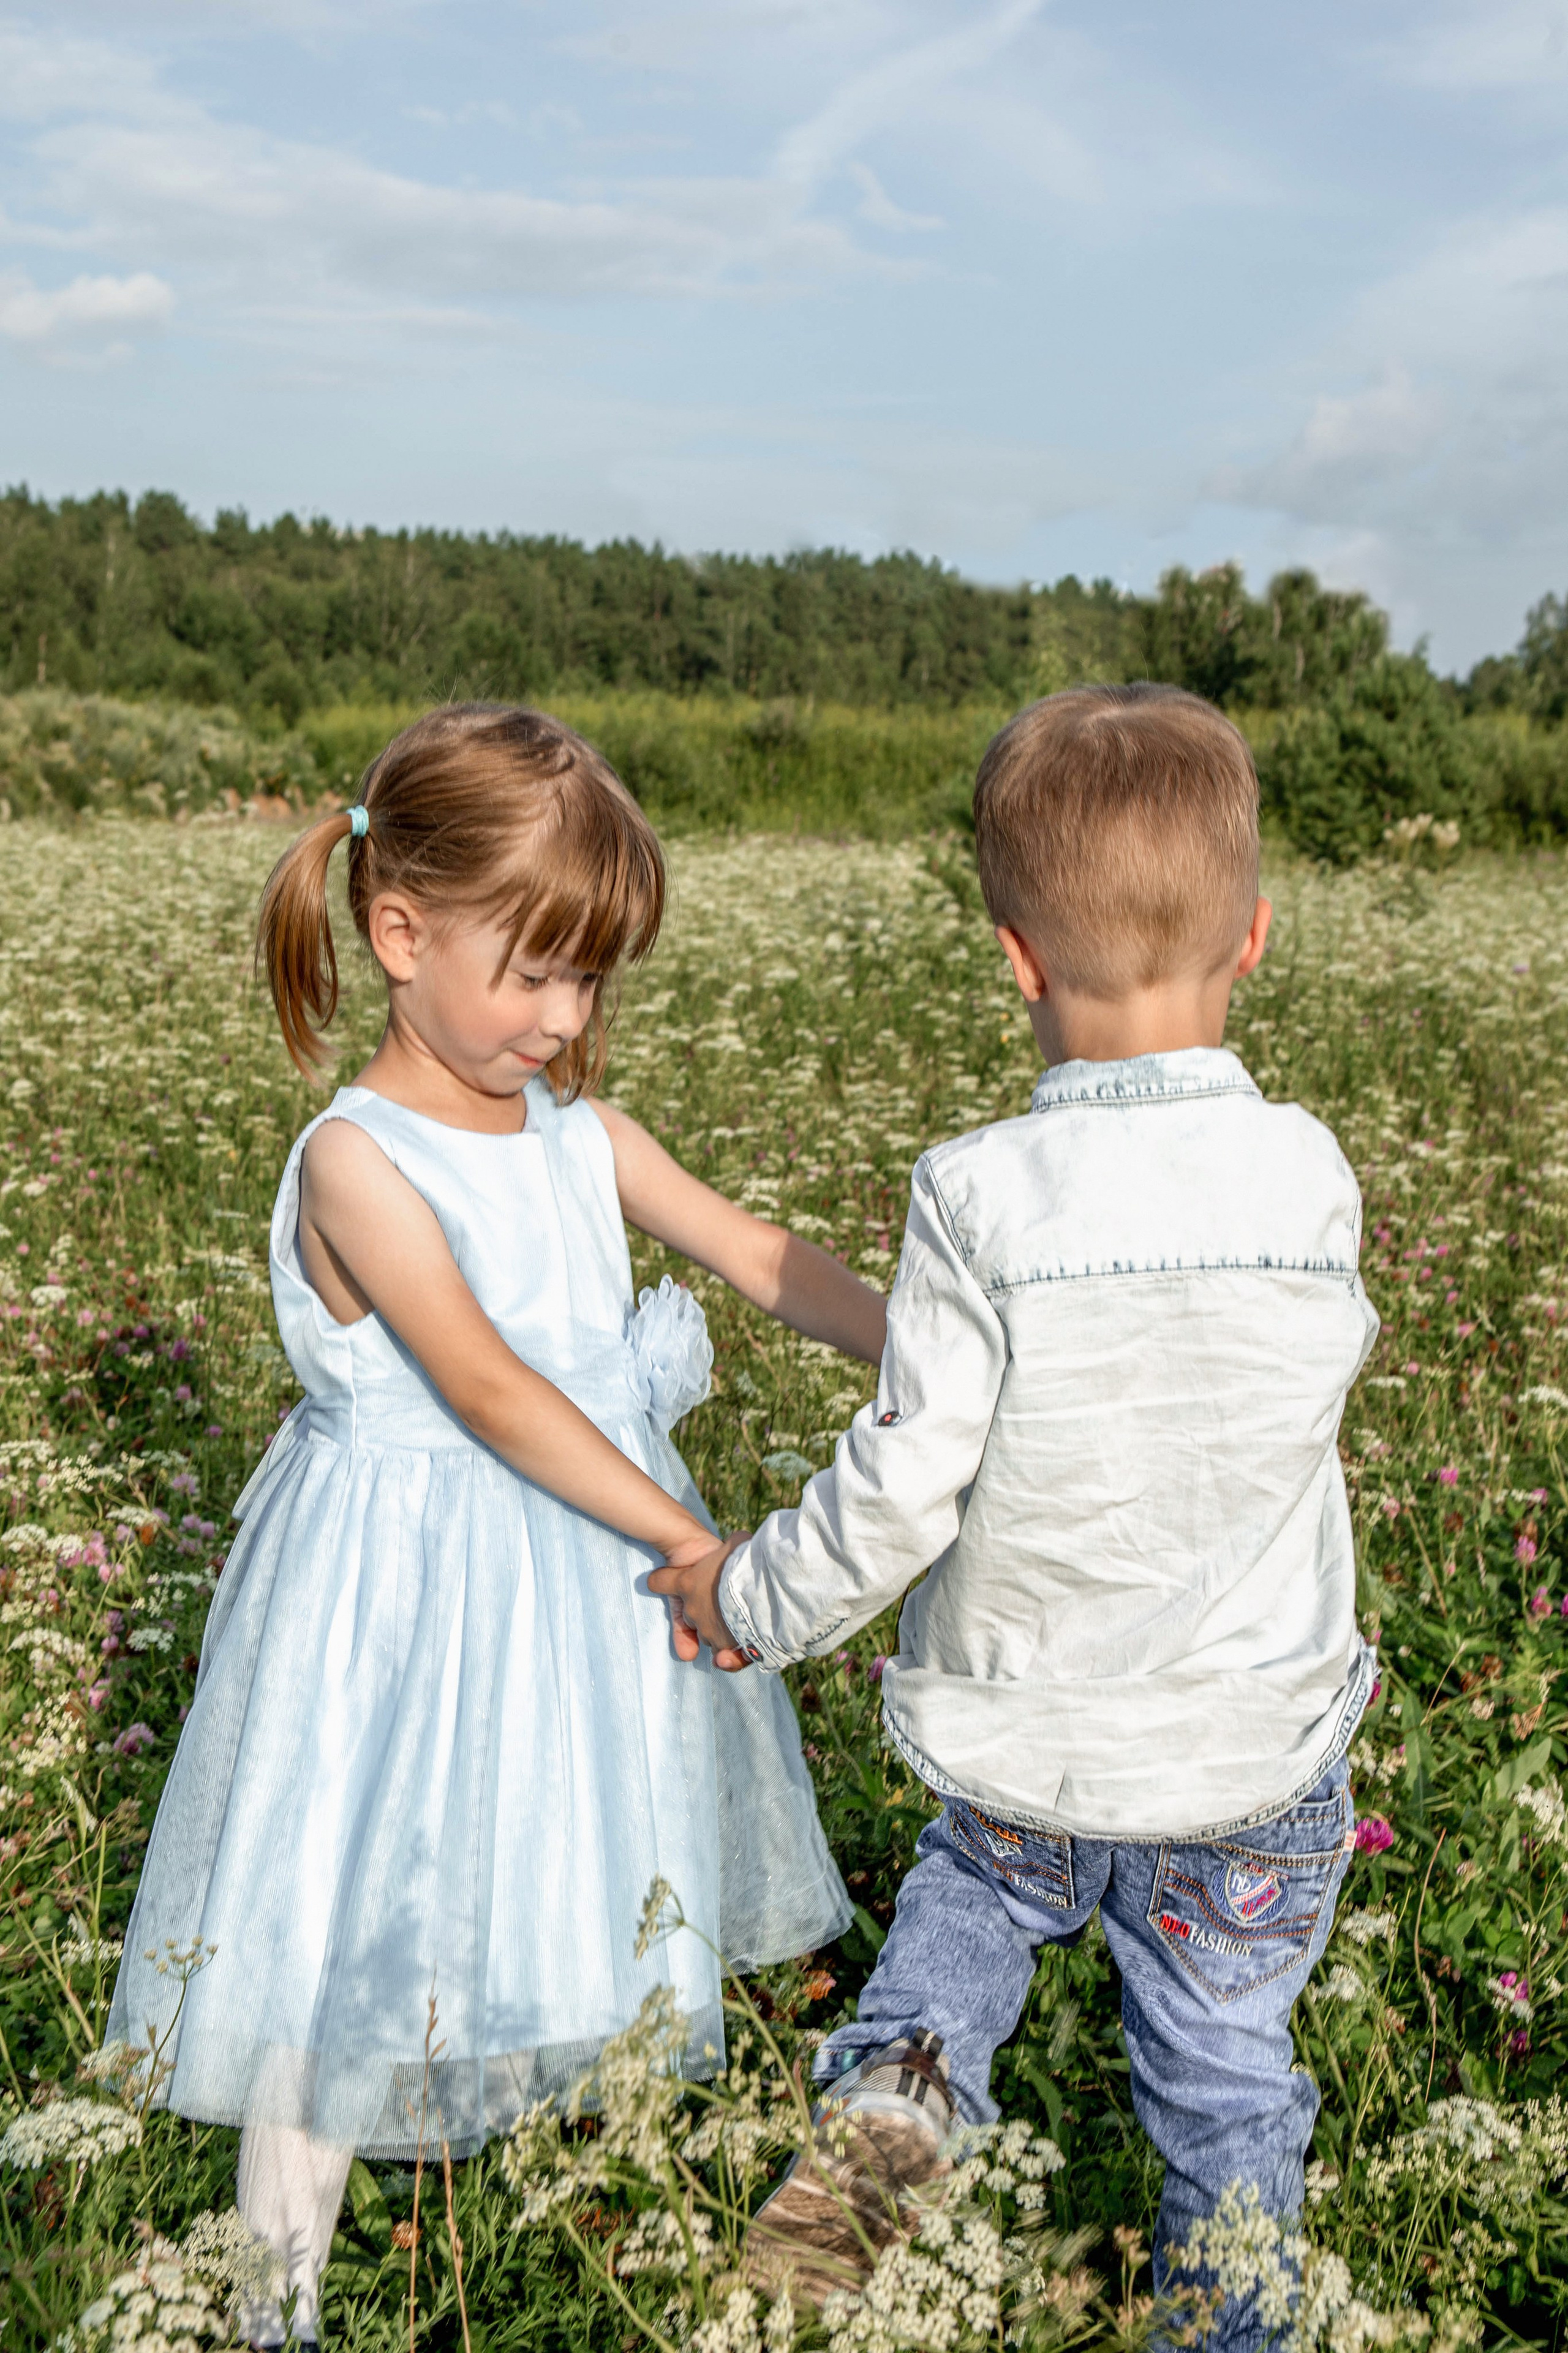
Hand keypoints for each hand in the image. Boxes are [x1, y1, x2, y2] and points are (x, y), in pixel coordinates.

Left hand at [651, 1531, 750, 1668]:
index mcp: (688, 1581)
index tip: (656, 1580)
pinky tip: (741, 1646)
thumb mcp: (737, 1545)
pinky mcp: (723, 1647)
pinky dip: (730, 1652)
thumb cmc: (747, 1565)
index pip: (661, 1581)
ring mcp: (706, 1630)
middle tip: (722, 1599)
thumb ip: (733, 1546)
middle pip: (688, 1612)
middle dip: (703, 1607)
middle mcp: (692, 1608)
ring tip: (741, 1618)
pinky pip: (722, 1653)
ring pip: (707, 1632)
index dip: (662, 1580)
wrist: (761, 1595)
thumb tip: (740, 1542)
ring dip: (719, 1627)